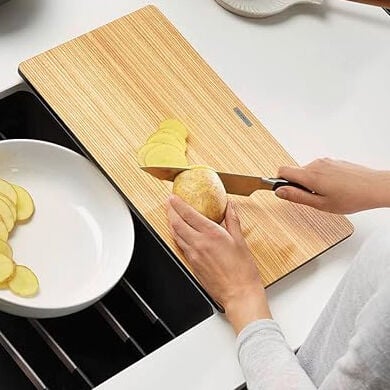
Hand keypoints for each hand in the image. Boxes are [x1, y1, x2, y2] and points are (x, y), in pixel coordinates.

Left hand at [167, 195, 271, 333]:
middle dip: (170, 211)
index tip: (173, 197)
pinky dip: (176, 236)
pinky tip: (179, 234)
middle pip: (176, 223)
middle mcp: (199, 243)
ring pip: (175, 235)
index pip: (189, 214)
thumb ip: (232, 220)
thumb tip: (229, 206)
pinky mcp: (192, 264)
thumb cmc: (242, 271)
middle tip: (168, 203)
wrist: (238, 294)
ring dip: (171, 223)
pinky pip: (180, 246)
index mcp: (211, 234)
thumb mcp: (240, 241)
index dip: (178, 204)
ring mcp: (193, 255)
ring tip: (171, 215)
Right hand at [275, 158, 389, 213]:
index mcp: (310, 175)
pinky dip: (320, 178)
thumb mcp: (321, 204)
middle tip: (311, 197)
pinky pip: (318, 169)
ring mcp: (326, 161)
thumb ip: (297, 197)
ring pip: (307, 171)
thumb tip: (280, 192)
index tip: (283, 190)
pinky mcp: (333, 161)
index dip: (279, 181)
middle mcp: (316, 164)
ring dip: (310, 182)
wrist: (375, 187)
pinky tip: (333, 188)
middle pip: (295, 172)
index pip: (282, 171)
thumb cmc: (352, 197)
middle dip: (297, 184)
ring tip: (325, 194)